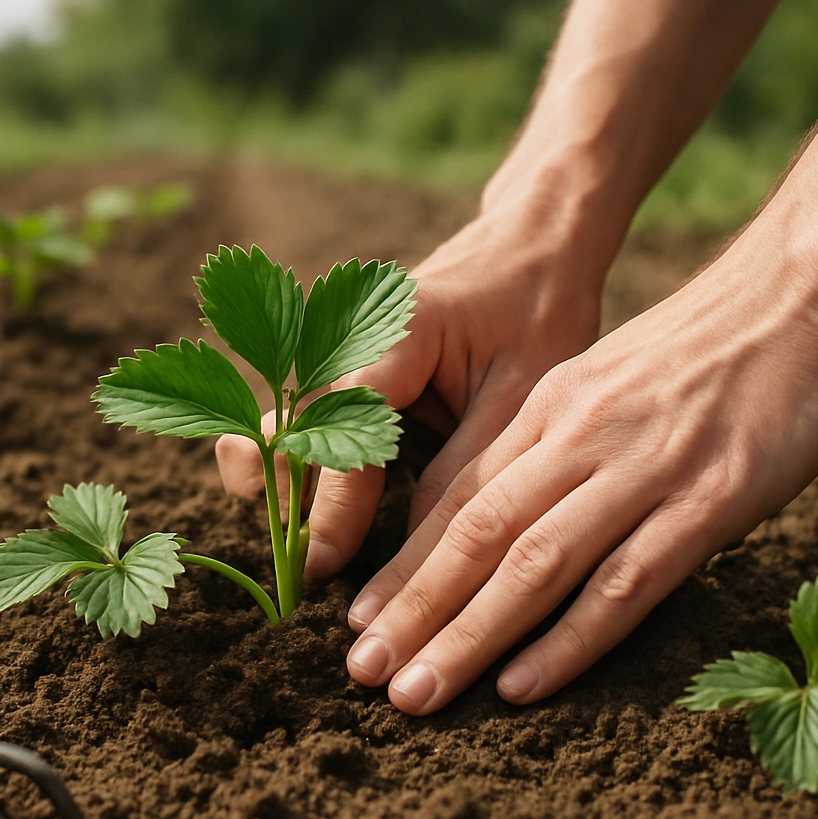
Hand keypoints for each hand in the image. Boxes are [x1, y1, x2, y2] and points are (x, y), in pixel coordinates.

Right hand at [216, 187, 610, 580]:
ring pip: (280, 429)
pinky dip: (301, 472)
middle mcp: (341, 338)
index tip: (322, 569)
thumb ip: (467, 472)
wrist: (532, 246)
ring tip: (303, 548)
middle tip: (299, 571)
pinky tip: (318, 520)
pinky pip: (300, 427)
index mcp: (389, 333)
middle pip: (286, 430)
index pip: (341, 431)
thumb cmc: (538, 312)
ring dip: (282, 486)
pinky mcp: (338, 374)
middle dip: (285, 500)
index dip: (331, 507)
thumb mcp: (524, 393)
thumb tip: (419, 559)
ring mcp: (332, 354)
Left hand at [345, 233, 817, 713]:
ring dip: (466, 636)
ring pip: (532, 564)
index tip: (361, 619)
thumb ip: (567, 441)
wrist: (810, 289)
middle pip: (474, 533)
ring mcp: (643, 469)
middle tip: (359, 672)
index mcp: (553, 408)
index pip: (458, 496)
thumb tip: (526, 512)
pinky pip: (625, 581)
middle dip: (411, 610)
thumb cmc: (717, 345)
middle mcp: (581, 438)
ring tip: (414, 693)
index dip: (405, 565)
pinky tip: (521, 686)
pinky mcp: (710, 499)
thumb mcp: (613, 378)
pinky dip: (568, 640)